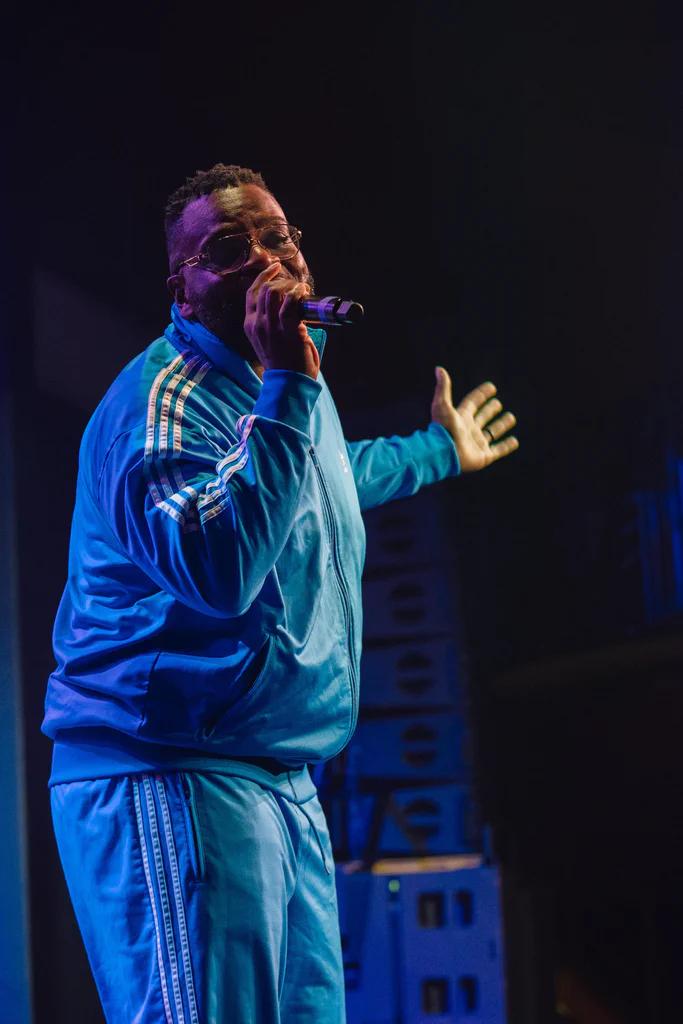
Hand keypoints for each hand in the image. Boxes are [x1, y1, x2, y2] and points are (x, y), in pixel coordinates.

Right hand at [244, 263, 319, 378]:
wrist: (289, 383)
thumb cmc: (284, 364)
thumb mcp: (268, 341)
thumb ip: (272, 323)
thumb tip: (288, 306)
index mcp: (250, 325)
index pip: (251, 294)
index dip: (263, 277)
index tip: (274, 268)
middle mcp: (257, 323)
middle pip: (264, 289)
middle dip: (281, 282)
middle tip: (295, 285)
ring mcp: (271, 326)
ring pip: (275, 292)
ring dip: (290, 286)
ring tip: (301, 289)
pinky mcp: (287, 329)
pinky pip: (291, 302)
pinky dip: (298, 293)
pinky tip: (304, 292)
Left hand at [431, 367, 518, 471]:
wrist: (444, 454)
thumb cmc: (443, 429)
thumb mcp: (442, 405)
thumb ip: (443, 388)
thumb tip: (439, 368)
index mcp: (461, 417)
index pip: (472, 403)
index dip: (481, 394)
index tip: (491, 387)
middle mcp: (469, 430)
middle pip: (482, 417)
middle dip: (490, 410)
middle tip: (498, 403)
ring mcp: (477, 443)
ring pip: (491, 432)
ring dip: (501, 425)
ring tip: (511, 417)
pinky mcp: (484, 456)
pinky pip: (498, 450)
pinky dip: (506, 446)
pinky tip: (515, 441)